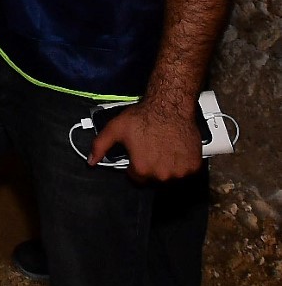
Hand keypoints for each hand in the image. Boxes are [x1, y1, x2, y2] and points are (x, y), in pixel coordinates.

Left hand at [89, 97, 203, 180]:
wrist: (169, 107)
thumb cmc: (142, 118)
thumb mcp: (115, 129)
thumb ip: (100, 147)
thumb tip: (91, 162)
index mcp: (142, 169)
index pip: (136, 179)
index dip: (134, 166)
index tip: (137, 155)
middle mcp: (162, 175)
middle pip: (154, 178)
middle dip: (150, 167)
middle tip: (150, 149)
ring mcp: (180, 172)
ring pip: (171, 176)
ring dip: (167, 166)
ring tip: (163, 148)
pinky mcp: (194, 166)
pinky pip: (186, 171)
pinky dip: (181, 163)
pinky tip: (175, 149)